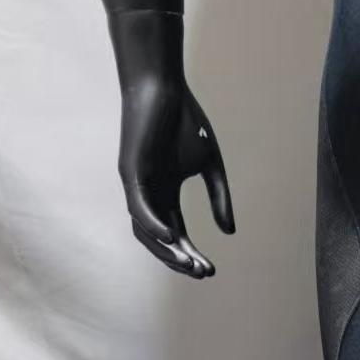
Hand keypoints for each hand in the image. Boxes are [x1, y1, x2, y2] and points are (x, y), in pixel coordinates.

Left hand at [117, 71, 234, 276]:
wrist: (161, 86)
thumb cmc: (185, 121)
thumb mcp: (211, 166)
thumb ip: (219, 198)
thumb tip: (229, 233)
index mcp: (167, 194)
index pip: (179, 235)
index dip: (193, 254)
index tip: (211, 271)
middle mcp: (149, 195)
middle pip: (162, 240)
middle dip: (181, 259)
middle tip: (202, 272)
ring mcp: (136, 186)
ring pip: (145, 231)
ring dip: (166, 251)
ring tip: (188, 263)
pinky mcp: (130, 173)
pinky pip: (139, 208)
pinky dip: (154, 225)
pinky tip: (173, 237)